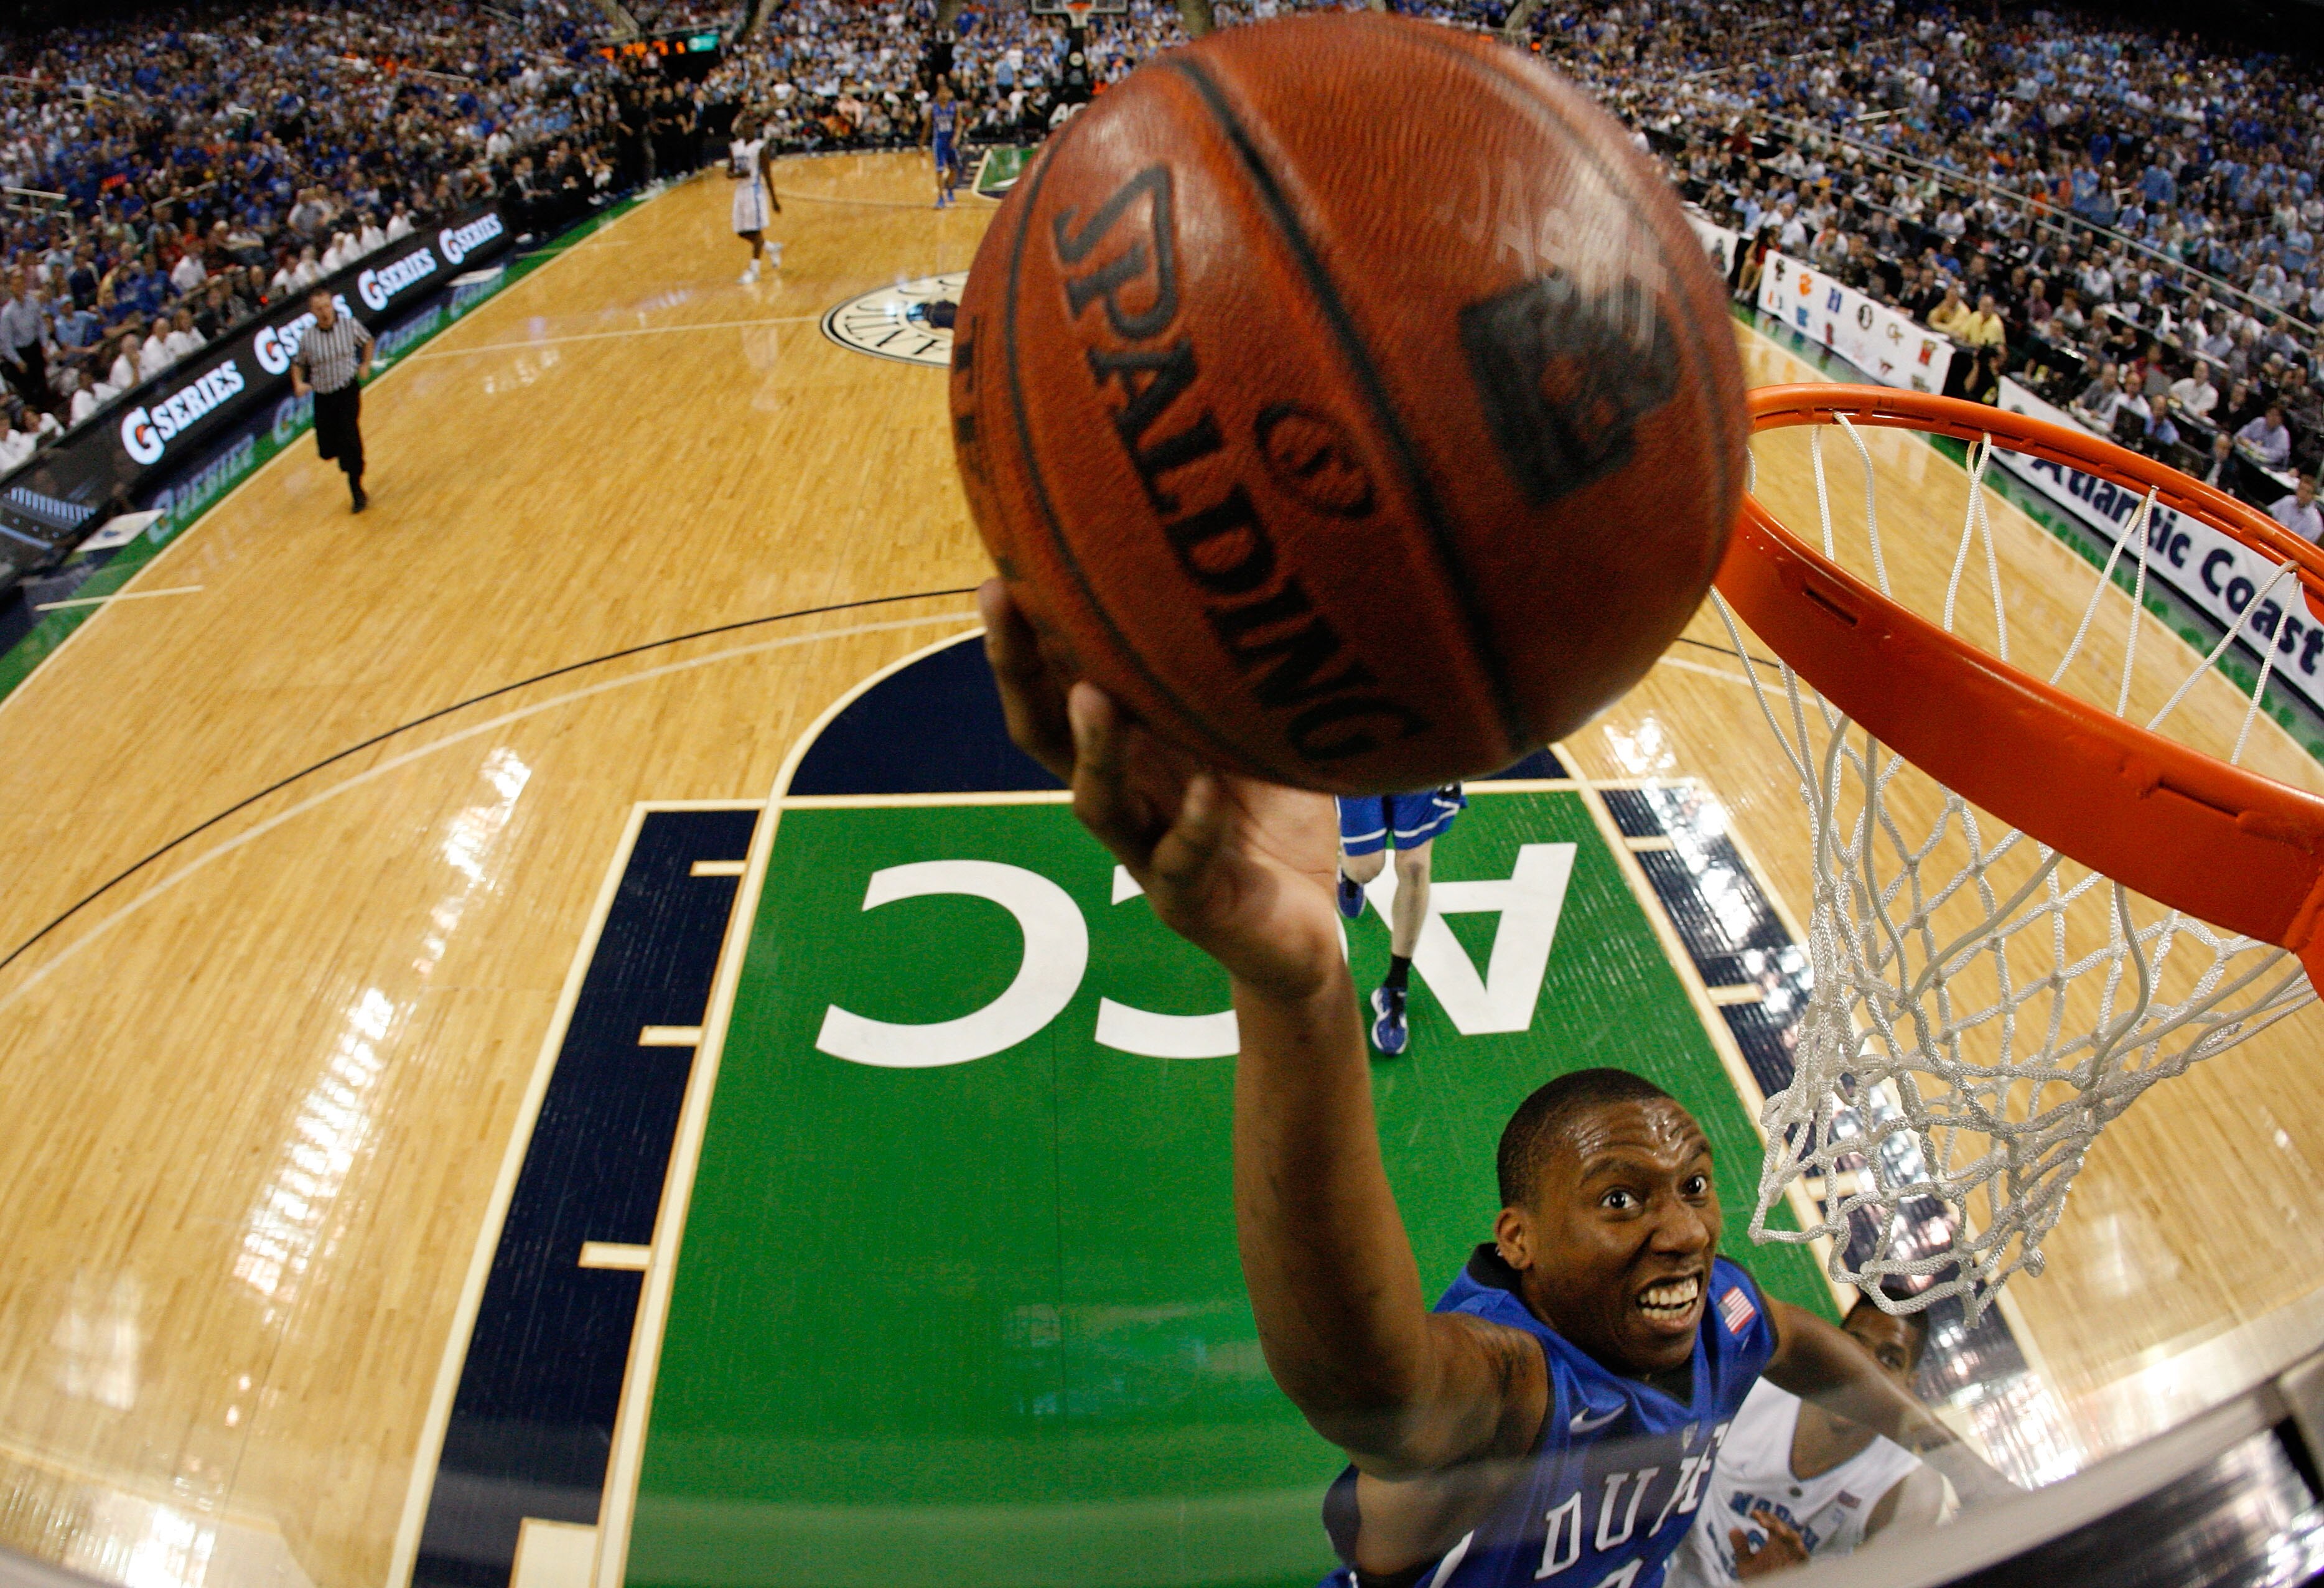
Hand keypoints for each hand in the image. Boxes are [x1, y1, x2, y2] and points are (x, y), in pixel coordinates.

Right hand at [979, 579, 1342, 1000]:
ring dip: (1095, 746)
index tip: (1007, 557)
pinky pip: (1180, 865)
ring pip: (1097, 801)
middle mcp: (1123, 793)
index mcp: (1130, 746)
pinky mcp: (1188, 903)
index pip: (1058, 679)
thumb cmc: (1276, 819)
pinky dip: (1194, 828)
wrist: (1306, 931)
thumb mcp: (1257, 731)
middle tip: (1002, 600)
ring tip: (1095, 694)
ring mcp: (1146, 852)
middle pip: (1045, 731)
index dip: (1028, 625)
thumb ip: (1235, 672)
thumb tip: (1249, 570)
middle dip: (1017, 666)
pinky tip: (1206, 793)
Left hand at [1732, 1509, 1809, 1577]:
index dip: (1763, 1515)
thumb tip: (1733, 1529)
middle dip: (1774, 1523)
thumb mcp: (1746, 1564)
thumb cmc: (1758, 1579)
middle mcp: (1784, 1544)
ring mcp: (1793, 1554)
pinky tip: (1798, 1547)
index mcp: (1774, 1539)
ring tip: (1779, 1532)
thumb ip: (1740, 1547)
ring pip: (1794, 1538)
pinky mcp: (1800, 1566)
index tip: (1753, 1514)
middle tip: (1763, 1523)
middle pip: (1782, 1526)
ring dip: (1788, 1533)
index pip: (1770, 1521)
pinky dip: (1801, 1551)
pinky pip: (1804, 1557)